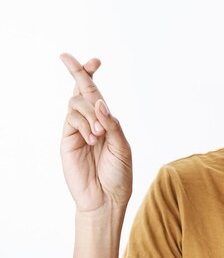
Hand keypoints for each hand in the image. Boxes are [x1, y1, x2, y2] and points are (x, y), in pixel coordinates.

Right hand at [59, 53, 131, 211]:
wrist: (106, 198)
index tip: (94, 60)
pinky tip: (92, 138)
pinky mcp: (67, 140)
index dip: (92, 76)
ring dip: (91, 113)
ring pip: (77, 104)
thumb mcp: (122, 146)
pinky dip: (84, 124)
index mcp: (106, 122)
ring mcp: (77, 130)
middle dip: (79, 72)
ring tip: (100, 135)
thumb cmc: (118, 174)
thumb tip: (100, 102)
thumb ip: (111, 124)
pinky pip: (72, 120)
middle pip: (82, 90)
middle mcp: (91, 123)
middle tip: (77, 59)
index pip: (96, 94)